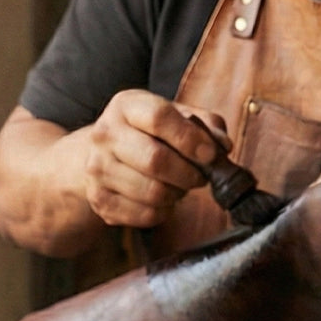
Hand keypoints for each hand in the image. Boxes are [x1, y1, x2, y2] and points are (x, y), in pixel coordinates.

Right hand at [82, 90, 224, 228]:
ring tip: (178, 186)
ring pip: (152, 192)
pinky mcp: (99, 199)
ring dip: (176, 194)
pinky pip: (145, 214)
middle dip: (188, 174)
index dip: (191, 139)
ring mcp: (97, 169)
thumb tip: (223, 147)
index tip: (210, 155)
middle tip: (200, 177)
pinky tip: (162, 200)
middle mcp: (105, 135)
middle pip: (155, 160)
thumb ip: (204, 124)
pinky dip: (163, 211)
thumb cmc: (145, 133)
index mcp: (126, 106)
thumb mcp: (173, 115)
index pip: (159, 118)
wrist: (98, 154)